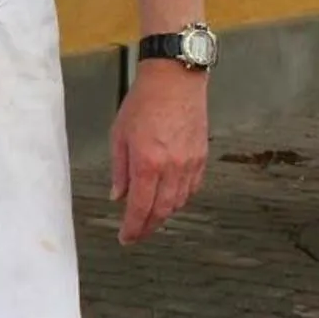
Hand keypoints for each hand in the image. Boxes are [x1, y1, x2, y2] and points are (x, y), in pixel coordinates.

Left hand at [109, 60, 207, 244]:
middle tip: (136, 234)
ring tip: (150, 218)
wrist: (175, 79)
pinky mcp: (201, 157)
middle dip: (147, 227)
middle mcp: (171, 167)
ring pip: (178, 203)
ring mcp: (189, 164)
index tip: (126, 238)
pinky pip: (192, 188)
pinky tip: (170, 199)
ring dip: (164, 215)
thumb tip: (118, 195)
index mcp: (147, 163)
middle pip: (161, 211)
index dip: (132, 228)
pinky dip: (180, 199)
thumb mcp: (119, 134)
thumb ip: (119, 169)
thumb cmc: (144, 102)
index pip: (139, 207)